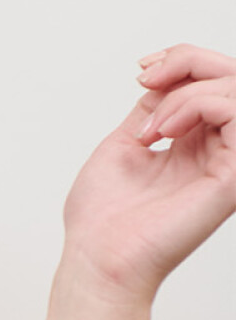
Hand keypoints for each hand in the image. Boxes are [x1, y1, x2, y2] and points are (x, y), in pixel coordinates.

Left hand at [62, 44, 235, 305]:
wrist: (97, 258)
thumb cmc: (103, 218)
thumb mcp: (126, 143)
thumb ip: (155, 108)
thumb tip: (168, 77)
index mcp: (195, 144)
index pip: (213, 83)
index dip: (183, 60)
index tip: (142, 70)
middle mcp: (217, 151)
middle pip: (231, 78)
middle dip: (188, 61)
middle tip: (147, 77)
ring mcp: (228, 163)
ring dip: (188, 90)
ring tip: (152, 125)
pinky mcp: (232, 177)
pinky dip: (197, 105)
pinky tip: (163, 131)